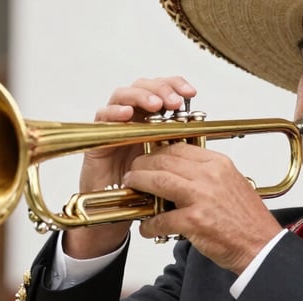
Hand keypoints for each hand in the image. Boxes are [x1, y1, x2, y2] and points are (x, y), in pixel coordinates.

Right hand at [63, 77, 197, 258]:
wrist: (121, 213)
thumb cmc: (147, 191)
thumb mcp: (172, 166)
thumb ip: (182, 146)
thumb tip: (203, 128)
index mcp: (155, 122)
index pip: (164, 91)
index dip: (176, 85)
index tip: (192, 93)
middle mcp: (134, 120)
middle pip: (144, 87)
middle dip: (161, 88)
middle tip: (174, 101)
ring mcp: (116, 127)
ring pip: (122, 96)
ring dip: (140, 96)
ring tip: (155, 105)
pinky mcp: (98, 139)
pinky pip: (101, 117)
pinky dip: (113, 112)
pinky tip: (127, 115)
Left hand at [122, 142, 282, 274]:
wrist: (261, 246)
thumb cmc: (247, 220)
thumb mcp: (231, 183)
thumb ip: (208, 174)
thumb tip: (181, 171)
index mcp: (219, 164)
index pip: (179, 147)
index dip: (158, 151)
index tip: (148, 157)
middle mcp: (210, 176)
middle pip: (164, 160)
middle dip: (142, 165)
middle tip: (133, 173)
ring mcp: (201, 197)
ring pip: (158, 181)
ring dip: (139, 184)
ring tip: (131, 188)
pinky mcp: (194, 221)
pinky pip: (161, 219)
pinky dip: (150, 224)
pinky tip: (147, 228)